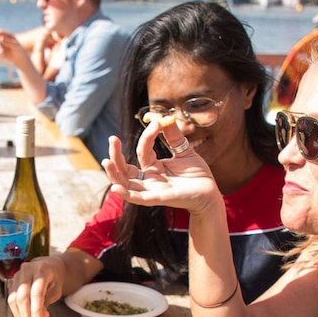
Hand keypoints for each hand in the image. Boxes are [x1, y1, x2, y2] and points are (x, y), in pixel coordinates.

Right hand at [0, 29, 28, 66]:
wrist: (19, 58)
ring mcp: (0, 43)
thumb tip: (0, 38)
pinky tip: (4, 55)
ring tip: (2, 54)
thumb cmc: (18, 50)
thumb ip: (8, 42)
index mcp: (8, 35)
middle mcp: (3, 38)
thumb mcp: (15, 46)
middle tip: (1, 52)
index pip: (0, 32)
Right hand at [7, 256, 64, 316]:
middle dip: (25, 313)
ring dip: (19, 314)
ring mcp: (17, 275)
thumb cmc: (54, 279)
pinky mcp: (12, 281)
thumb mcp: (56, 291)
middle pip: (22, 295)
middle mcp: (27, 270)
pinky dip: (16, 311)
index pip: (36, 292)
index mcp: (42, 270)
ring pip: (13, 298)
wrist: (48, 266)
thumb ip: (47, 303)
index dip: (36, 309)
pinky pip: (11, 298)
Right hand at [101, 119, 219, 214]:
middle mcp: (149, 179)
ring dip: (114, 174)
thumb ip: (173, 136)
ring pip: (126, 184)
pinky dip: (127, 194)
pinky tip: (116, 187)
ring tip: (106, 161)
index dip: (147, 137)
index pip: (143, 151)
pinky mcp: (159, 198)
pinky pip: (139, 198)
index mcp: (153, 167)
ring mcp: (152, 190)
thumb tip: (164, 118)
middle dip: (116, 155)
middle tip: (112, 139)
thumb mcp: (184, 150)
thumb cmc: (197, 175)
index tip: (156, 123)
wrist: (211, 193)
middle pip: (125, 169)